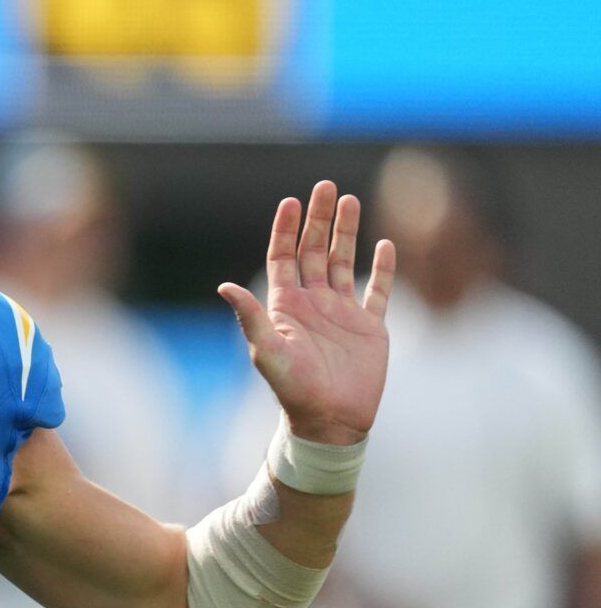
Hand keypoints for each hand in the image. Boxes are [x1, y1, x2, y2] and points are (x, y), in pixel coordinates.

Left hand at [219, 180, 394, 445]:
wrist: (330, 422)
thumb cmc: (293, 390)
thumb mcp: (266, 351)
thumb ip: (249, 317)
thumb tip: (223, 286)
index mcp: (286, 306)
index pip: (283, 258)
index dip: (285, 230)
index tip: (291, 201)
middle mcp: (313, 304)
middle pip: (314, 251)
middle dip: (319, 219)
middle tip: (325, 186)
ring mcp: (342, 314)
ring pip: (344, 262)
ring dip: (347, 233)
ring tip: (351, 200)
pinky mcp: (369, 327)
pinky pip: (378, 290)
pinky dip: (383, 268)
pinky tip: (385, 244)